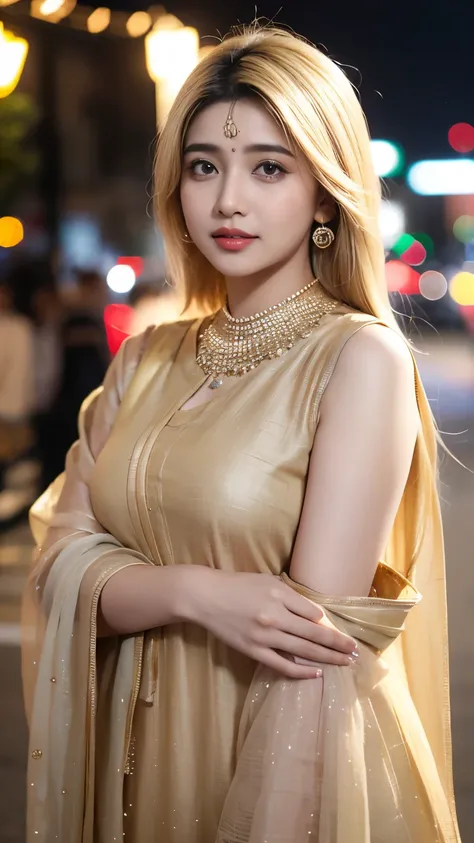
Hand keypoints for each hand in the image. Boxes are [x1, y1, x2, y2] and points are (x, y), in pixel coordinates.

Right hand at [186, 569, 357, 678]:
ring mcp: (264, 636)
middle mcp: (275, 616)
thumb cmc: (238, 585)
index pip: (314, 613)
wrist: (206, 597)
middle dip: (339, 644)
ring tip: (345, 662)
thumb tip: (314, 614)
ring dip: (328, 658)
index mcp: (279, 595)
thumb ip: (290, 596)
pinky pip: (282, 665)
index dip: (330, 624)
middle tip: (356, 651)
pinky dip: (301, 671)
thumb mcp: (266, 581)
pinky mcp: (253, 650)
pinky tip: (316, 674)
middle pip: (315, 634)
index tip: (341, 632)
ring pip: (304, 651)